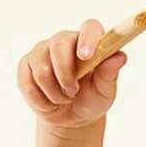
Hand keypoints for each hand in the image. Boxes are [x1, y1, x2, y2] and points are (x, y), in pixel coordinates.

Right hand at [17, 18, 127, 134]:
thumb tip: (120, 56)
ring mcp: (42, 51)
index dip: (88, 39)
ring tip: (64, 99)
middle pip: (58, 45)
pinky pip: (28, 82)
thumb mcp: (105, 91)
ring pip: (42, 69)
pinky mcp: (25, 65)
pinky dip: (41, 100)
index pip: (89, 27)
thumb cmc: (92, 99)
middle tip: (73, 92)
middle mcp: (64, 41)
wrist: (71, 119)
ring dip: (55, 92)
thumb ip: (109, 74)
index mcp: (88, 42)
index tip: (86, 56)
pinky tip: (49, 102)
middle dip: (65, 74)